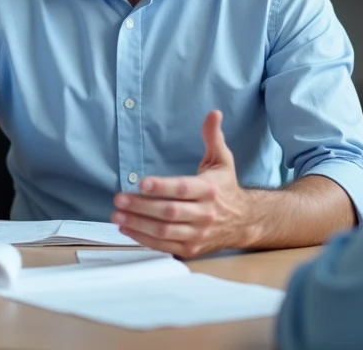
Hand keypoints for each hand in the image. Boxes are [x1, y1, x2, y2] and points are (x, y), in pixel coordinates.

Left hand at [111, 110, 253, 257]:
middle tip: (119, 199)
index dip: (162, 187)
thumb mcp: (222, 160)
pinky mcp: (191, 248)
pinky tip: (127, 229)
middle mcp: (204, 214)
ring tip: (117, 215)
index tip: (141, 183)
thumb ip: (213, 137)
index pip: (183, 189)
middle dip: (141, 206)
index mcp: (209, 190)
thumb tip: (213, 114)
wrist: (245, 221)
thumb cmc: (227, 188)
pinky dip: (143, 239)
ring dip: (138, 224)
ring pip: (164, 231)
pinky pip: (164, 246)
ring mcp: (197, 233)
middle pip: (169, 212)